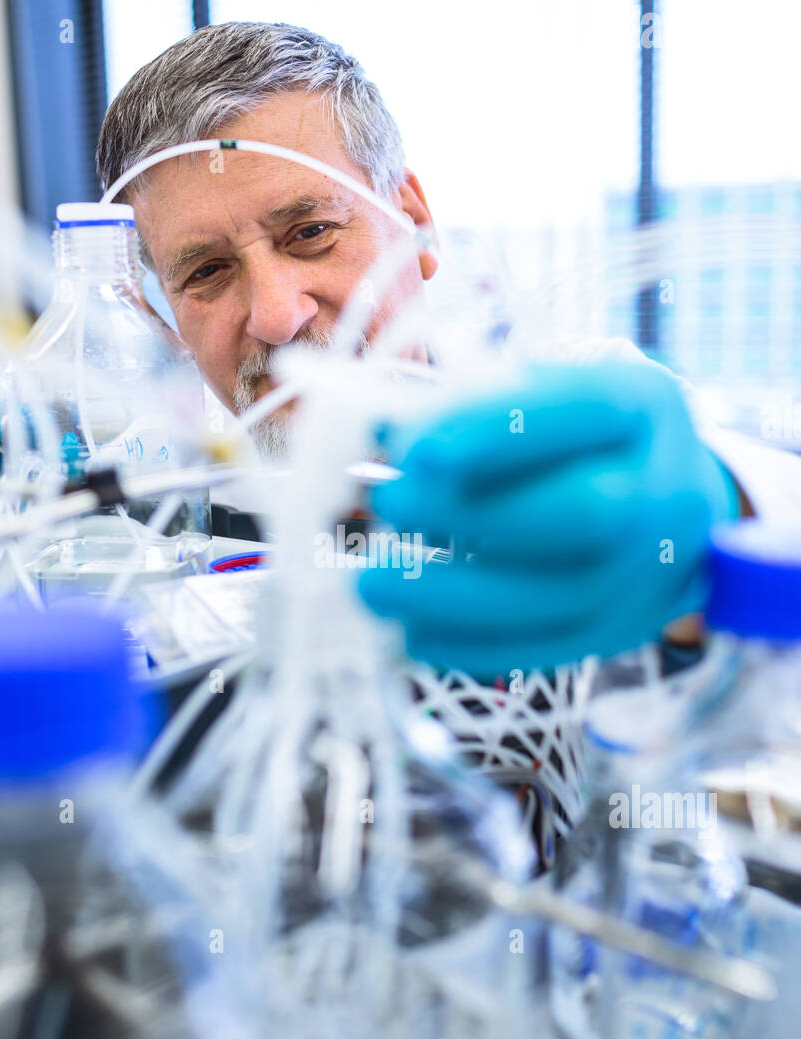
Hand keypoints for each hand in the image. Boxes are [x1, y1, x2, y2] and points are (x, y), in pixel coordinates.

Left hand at [358, 361, 737, 676]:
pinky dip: (474, 645)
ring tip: (373, 583)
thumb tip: (390, 435)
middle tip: (390, 504)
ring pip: (565, 593)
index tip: (414, 449)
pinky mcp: (623, 627)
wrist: (664, 498)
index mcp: (642, 405)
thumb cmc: (568, 434)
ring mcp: (652, 568)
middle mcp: (665, 487)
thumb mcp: (534, 390)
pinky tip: (412, 632)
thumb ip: (469, 405)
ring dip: (455, 594)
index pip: (585, 410)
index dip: (499, 429)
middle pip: (588, 511)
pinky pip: (552, 648)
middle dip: (475, 514)